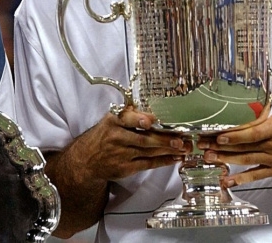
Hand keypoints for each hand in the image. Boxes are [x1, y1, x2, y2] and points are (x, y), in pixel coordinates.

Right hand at [64, 107, 187, 182]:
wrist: (86, 161)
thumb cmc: (103, 136)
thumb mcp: (110, 120)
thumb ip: (129, 112)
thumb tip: (151, 103)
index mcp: (113, 121)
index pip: (126, 118)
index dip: (139, 119)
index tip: (151, 120)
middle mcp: (116, 137)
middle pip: (143, 138)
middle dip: (164, 139)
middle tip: (181, 139)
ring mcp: (121, 154)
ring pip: (149, 151)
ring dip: (169, 150)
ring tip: (185, 148)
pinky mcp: (125, 168)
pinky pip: (148, 164)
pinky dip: (163, 161)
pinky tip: (175, 158)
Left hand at [198, 94, 271, 187]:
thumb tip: (266, 73)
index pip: (252, 133)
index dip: (234, 136)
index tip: (218, 135)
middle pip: (243, 147)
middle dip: (220, 146)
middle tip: (201, 145)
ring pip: (245, 161)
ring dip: (225, 160)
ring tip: (207, 158)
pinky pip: (256, 175)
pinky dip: (241, 179)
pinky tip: (227, 180)